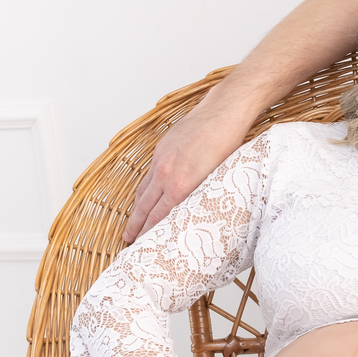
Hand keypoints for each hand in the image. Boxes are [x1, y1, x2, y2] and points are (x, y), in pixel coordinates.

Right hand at [123, 98, 251, 242]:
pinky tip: (144, 194)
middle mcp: (166, 173)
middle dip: (135, 225)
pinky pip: (148, 174)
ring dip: (137, 208)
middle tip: (128, 241)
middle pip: (145, 206)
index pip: (159, 215)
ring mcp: (161, 159)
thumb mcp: (219, 178)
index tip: (144, 244)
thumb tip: (195, 213)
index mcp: (181, 184)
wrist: (224, 112)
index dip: (150, 231)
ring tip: (133, 223)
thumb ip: (202, 196)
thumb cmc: (229, 143)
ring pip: (143, 189)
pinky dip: (143, 188)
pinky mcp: (162, 148)